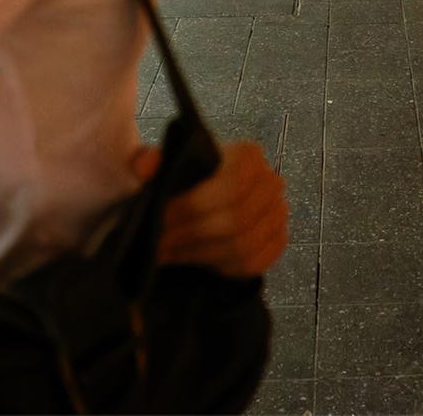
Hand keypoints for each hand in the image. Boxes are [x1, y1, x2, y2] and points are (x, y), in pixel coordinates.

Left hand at [134, 140, 288, 278]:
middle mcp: (270, 182)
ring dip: (201, 253)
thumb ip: (151, 163)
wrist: (208, 199)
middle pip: (236, 220)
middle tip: (158, 244)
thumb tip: (144, 164)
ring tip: (170, 253)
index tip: (159, 219)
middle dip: (191, 235)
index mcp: (247, 156)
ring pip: (243, 245)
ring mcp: (278, 213)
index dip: (192, 207)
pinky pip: (253, 262)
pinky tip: (196, 261)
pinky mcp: (278, 240)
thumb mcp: (166, 167)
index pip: (230, 186)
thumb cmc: (187, 182)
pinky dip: (222, 266)